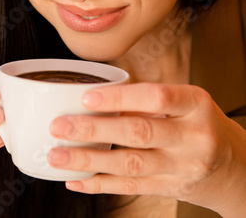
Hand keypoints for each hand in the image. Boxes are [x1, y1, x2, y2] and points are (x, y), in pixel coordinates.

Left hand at [48, 83, 245, 217]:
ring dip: (89, 161)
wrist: (235, 166)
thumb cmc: (201, 123)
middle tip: (60, 126)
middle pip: (139, 133)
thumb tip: (98, 98)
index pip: (156, 97)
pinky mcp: (170, 189)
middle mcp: (192, 137)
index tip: (86, 97)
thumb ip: (150, 100)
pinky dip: (100, 184)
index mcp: (195, 105)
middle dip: (94, 130)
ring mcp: (182, 168)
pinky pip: (131, 187)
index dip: (120, 98)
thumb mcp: (188, 102)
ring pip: (130, 165)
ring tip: (58, 155)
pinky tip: (75, 179)